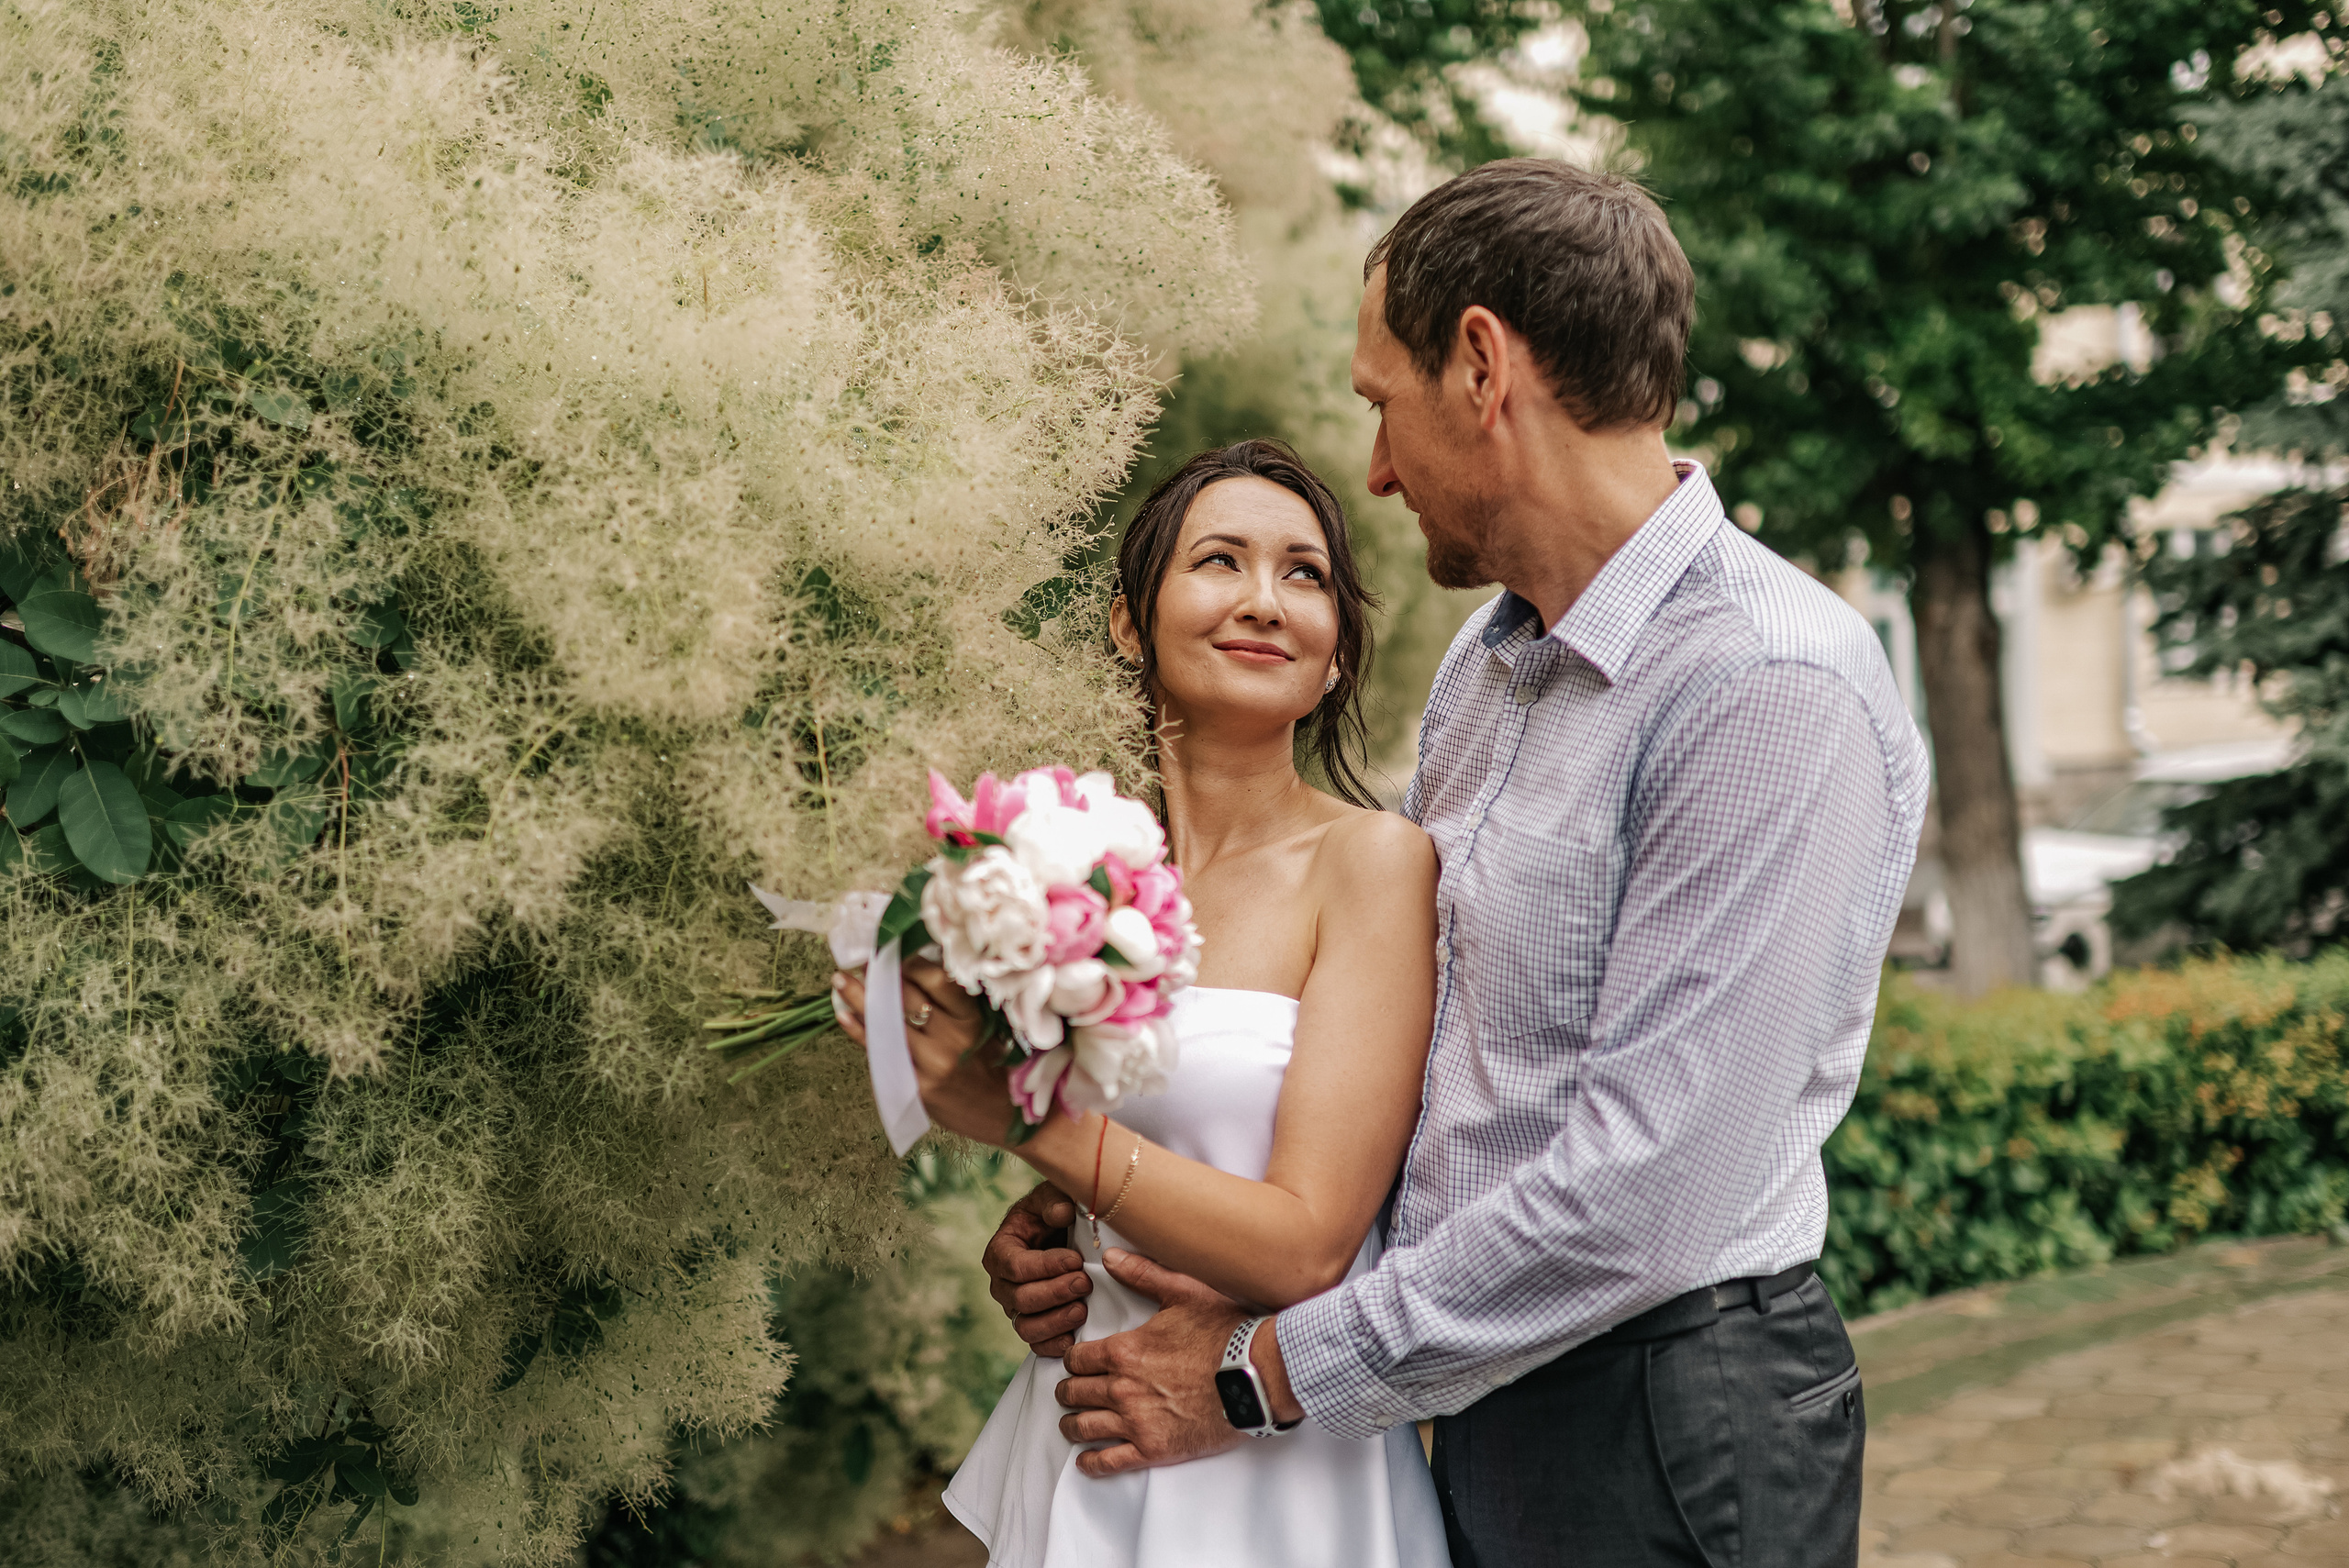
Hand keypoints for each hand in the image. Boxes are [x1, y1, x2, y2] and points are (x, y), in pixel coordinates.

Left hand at [833, 958, 1014, 1143]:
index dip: (911, 962)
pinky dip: (859, 1032)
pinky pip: (880, 1055)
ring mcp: (931, 1064)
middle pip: (908, 998)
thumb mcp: (984, 1030)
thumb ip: (957, 1006)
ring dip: (860, 998)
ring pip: (888, 1023)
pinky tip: (844, 1015)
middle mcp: (952, 1039)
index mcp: (972, 1019)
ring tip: (840, 980)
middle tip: (861, 959)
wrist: (1002, 1116)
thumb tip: (918, 971)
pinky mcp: (916, 1087)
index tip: (892, 950)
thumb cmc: (994, 1067)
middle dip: (879, 975)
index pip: (937, 981)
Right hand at [982, 1183, 1091, 1357]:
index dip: (1045, 1266)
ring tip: (1082, 1309)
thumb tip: (1061, 1214)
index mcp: (1001, 1251)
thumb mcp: (1052, 1198)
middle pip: (1022, 1298)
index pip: (1015, 1266)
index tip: (1075, 1260)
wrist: (1063, 1234)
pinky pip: (1037, 1345)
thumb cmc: (1055, 1213)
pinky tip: (1075, 1337)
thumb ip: (1054, 1201)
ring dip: (1056, 1321)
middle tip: (1084, 1282)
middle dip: (1055, 1292)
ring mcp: (1016, 1308)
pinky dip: (1054, 1345)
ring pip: (1026, 1326)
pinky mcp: (1032, 1325)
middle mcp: (1002, 1284)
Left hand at [1054, 1249, 1248, 1476]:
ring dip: (1073, 1424)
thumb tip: (1110, 1257)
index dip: (1073, 1360)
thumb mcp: (1184, 1292)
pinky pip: (1109, 1462)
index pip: (1075, 1359)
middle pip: (1073, 1393)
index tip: (1077, 1363)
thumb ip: (1142, 1274)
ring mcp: (1136, 1421)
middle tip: (1072, 1391)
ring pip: (1083, 1427)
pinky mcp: (1153, 1449)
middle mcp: (1122, 1387)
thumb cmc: (1224, 1332)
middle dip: (1069, 1390)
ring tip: (1073, 1423)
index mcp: (1124, 1351)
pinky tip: (1087, 1460)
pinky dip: (1092, 1463)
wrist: (1256, 1375)